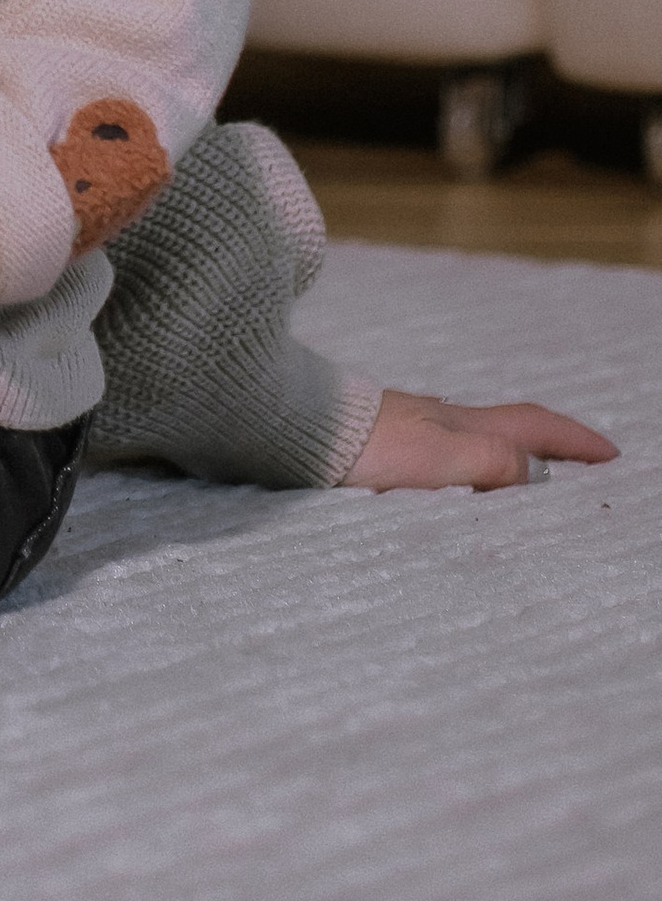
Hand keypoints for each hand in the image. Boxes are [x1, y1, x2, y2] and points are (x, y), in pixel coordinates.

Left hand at [343, 388, 618, 491]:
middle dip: (548, 446)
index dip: (574, 441)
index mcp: (462, 423)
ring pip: (473, 438)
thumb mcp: (439, 462)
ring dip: (507, 456)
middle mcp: (439, 419)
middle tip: (579, 465)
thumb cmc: (363, 447)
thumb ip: (491, 466)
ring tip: (524, 479)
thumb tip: (537, 476)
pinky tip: (452, 480)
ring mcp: (408, 427)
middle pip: (507, 428)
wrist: (288, 428)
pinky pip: (442, 451)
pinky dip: (467, 464)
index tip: (611, 455)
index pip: (532, 427)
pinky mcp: (378, 443)